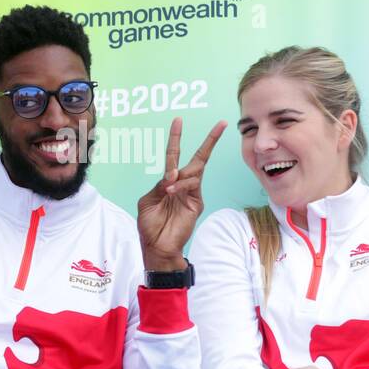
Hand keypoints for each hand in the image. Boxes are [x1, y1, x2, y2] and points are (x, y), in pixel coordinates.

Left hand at [137, 117, 226, 268]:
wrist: (158, 247)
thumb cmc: (150, 226)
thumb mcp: (148, 202)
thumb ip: (159, 185)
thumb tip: (172, 173)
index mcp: (168, 182)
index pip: (174, 155)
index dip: (176, 138)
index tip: (178, 120)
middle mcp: (182, 184)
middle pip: (198, 157)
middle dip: (209, 140)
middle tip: (221, 124)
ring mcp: (191, 193)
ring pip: (194, 172)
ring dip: (179, 177)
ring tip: (167, 190)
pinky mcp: (197, 202)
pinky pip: (192, 186)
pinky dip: (181, 186)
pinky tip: (171, 191)